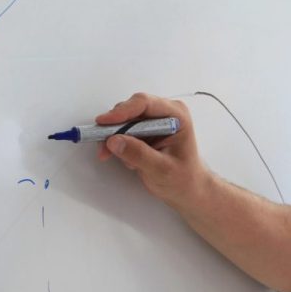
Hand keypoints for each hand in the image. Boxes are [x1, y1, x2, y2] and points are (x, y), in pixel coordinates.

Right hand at [95, 92, 208, 206]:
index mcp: (176, 115)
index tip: (104, 122)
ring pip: (122, 121)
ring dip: (115, 139)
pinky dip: (117, 145)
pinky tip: (129, 161)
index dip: (123, 111)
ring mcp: (151, 122)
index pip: (145, 104)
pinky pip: (120, 132)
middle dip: (114, 128)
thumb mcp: (162, 169)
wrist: (185, 187)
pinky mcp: (141, 131)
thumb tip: (115, 141)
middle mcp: (163, 114)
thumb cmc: (183, 177)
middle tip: (105, 146)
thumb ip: (139, 154)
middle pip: (130, 110)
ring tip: (125, 160)